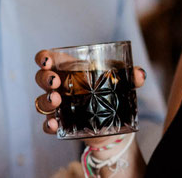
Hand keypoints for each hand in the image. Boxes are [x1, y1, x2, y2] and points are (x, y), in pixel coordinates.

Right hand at [32, 50, 146, 134]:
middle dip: (44, 78)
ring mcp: (59, 106)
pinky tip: (54, 124)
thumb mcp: (123, 82)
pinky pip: (48, 124)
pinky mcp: (62, 124)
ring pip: (42, 101)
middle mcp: (61, 86)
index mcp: (71, 69)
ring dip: (46, 100)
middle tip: (55, 82)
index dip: (43, 57)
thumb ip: (132, 77)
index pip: (50, 59)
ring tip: (57, 100)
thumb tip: (140, 75)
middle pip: (42, 78)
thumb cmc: (113, 93)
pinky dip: (48, 124)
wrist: (115, 124)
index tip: (46, 61)